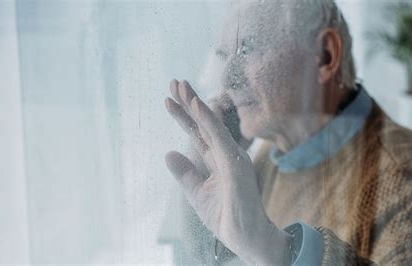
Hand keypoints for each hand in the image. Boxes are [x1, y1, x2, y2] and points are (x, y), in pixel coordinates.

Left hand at [164, 80, 291, 264]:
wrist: (244, 237)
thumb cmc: (225, 215)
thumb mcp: (196, 193)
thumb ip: (185, 173)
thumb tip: (169, 153)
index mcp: (216, 159)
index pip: (197, 132)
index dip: (183, 115)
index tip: (167, 100)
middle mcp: (225, 153)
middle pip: (203, 123)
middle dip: (188, 102)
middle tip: (173, 82)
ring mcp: (232, 156)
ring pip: (211, 124)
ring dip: (196, 104)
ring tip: (181, 87)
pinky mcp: (235, 163)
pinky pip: (219, 136)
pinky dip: (207, 119)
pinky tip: (196, 105)